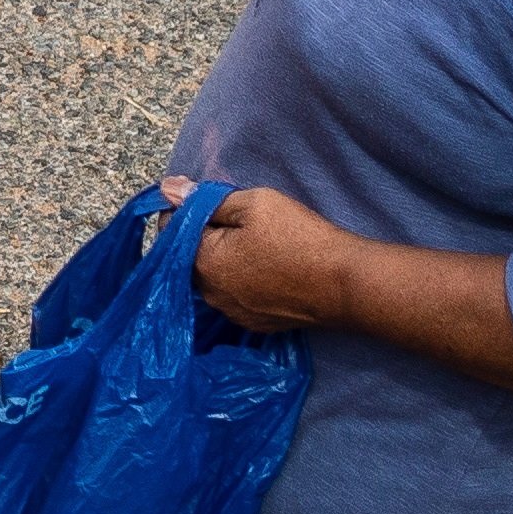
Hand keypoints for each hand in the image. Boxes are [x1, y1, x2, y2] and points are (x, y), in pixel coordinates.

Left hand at [185, 181, 351, 339]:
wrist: (344, 285)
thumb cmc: (299, 238)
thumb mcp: (253, 204)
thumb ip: (206, 200)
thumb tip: (168, 189)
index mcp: (202, 263)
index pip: (171, 229)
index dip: (185, 208)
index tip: (209, 198)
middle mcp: (210, 294)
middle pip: (190, 255)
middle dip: (204, 233)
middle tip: (236, 218)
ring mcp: (232, 313)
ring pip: (212, 276)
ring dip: (221, 257)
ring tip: (253, 241)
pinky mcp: (254, 323)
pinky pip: (233, 294)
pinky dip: (239, 277)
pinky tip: (264, 265)